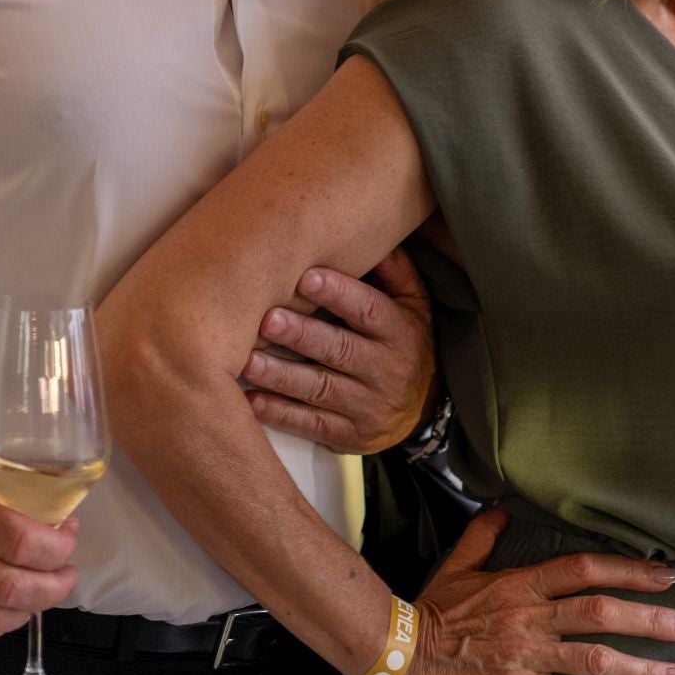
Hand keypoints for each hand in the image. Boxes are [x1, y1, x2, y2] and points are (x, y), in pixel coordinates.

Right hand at [0, 452, 80, 643]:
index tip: (69, 536)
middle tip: (68, 573)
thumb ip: (7, 485)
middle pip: (10, 587)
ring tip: (44, 590)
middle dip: (53, 585)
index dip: (55, 546)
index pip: (18, 539)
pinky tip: (11, 608)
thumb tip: (61, 489)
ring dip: (31, 609)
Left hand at [243, 248, 436, 453]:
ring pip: (320, 389)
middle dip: (302, 334)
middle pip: (340, 350)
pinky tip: (253, 401)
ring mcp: (367, 407)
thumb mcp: (414, 305)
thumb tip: (373, 238)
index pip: (371, 311)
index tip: (306, 278)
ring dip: (281, 376)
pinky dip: (281, 414)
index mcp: (401, 333)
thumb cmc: (407, 342)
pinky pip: (312, 424)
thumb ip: (394, 272)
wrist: (426, 410)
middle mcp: (386, 371)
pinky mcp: (350, 436)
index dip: (340, 294)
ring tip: (248, 360)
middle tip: (267, 319)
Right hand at [391, 508, 674, 674]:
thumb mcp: (459, 564)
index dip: (630, 569)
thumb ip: (485, 535)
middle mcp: (533, 617)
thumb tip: (503, 508)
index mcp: (522, 583)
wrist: (400, 655)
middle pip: (604, 612)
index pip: (586, 569)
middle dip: (654, 618)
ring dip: (644, 668)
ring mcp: (528, 656)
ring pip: (597, 659)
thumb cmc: (430, 611)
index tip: (666, 574)